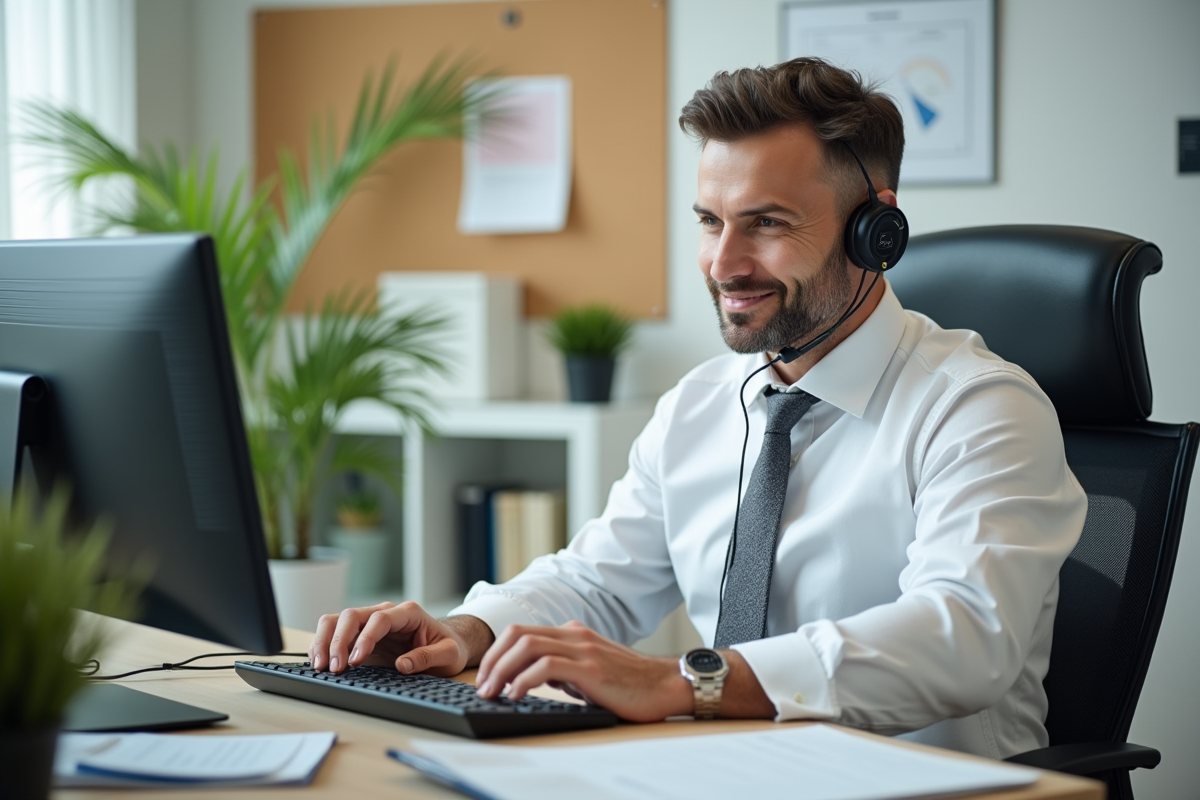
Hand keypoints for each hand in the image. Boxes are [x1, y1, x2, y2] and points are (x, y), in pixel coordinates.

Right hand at [309, 602, 490, 676]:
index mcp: (408, 613)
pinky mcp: (360, 636)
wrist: (447, 644)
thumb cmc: (448, 646)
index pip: (379, 619)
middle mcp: (386, 613)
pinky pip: (336, 632)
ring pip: (338, 620)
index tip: (356, 660)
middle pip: (352, 615)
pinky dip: (324, 645)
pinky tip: (320, 662)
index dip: (365, 638)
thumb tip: (403, 665)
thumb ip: (428, 657)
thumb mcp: (449, 653)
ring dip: (325, 641)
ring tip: (321, 666)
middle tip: (335, 668)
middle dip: (339, 640)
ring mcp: (370, 623)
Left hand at [474, 620, 691, 722]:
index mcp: (572, 633)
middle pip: (517, 635)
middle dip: (493, 661)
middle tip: (483, 687)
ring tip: (494, 693)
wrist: (666, 685)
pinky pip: (547, 666)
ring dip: (503, 670)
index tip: (486, 679)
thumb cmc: (630, 683)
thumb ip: (564, 669)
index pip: (521, 633)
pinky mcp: (591, 668)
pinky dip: (525, 680)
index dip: (497, 654)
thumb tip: (534, 679)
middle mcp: (574, 635)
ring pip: (527, 646)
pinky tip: (517, 695)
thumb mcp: (589, 671)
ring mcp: (583, 648)